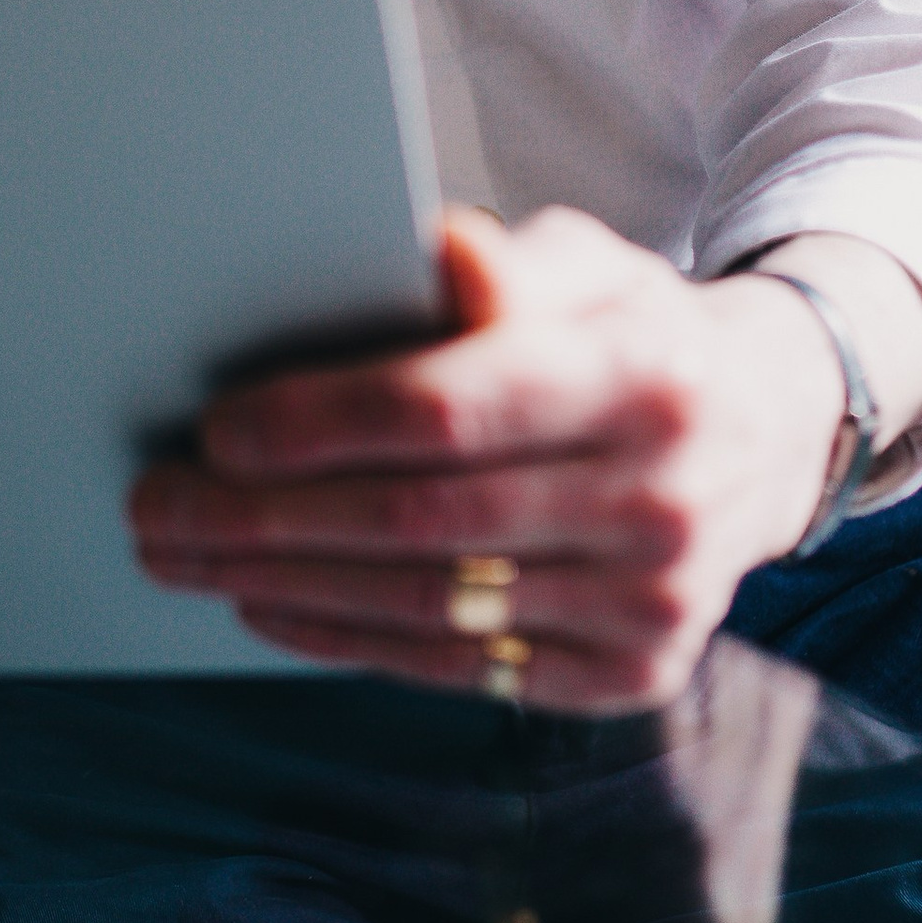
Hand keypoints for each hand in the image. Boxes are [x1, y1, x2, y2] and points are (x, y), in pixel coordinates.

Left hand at [131, 209, 919, 713]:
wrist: (765, 434)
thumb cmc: (628, 332)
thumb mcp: (589, 266)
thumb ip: (506, 265)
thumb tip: (438, 249)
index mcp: (645, 374)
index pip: (451, 407)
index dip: (321, 422)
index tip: (217, 425)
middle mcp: (662, 497)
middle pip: (421, 521)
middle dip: (265, 518)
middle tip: (156, 504)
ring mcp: (655, 601)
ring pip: (430, 605)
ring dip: (284, 585)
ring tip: (185, 555)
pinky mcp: (633, 673)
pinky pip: (462, 667)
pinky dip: (349, 640)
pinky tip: (270, 605)